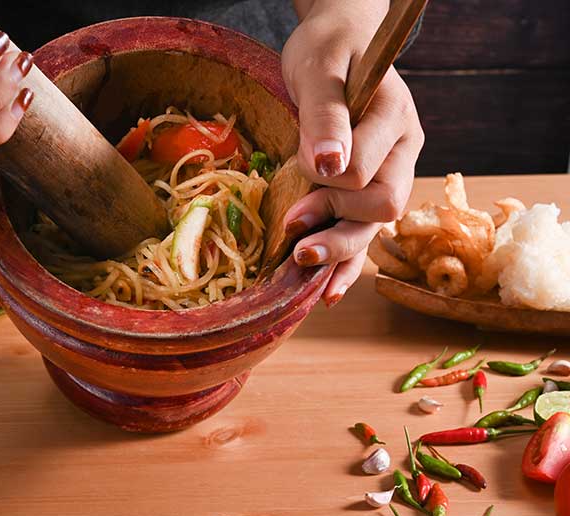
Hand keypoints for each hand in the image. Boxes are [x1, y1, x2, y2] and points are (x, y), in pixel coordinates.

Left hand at [281, 1, 423, 306]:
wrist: (335, 46)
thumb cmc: (327, 52)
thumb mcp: (319, 70)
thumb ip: (326, 114)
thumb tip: (328, 164)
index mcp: (396, 119)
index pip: (366, 169)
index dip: (329, 179)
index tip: (302, 165)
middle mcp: (402, 152)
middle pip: (383, 207)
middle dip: (336, 221)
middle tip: (292, 223)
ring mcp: (389, 175)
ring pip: (374, 229)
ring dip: (338, 251)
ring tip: (302, 263)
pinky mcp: (369, 193)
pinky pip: (363, 234)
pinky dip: (345, 264)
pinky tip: (327, 291)